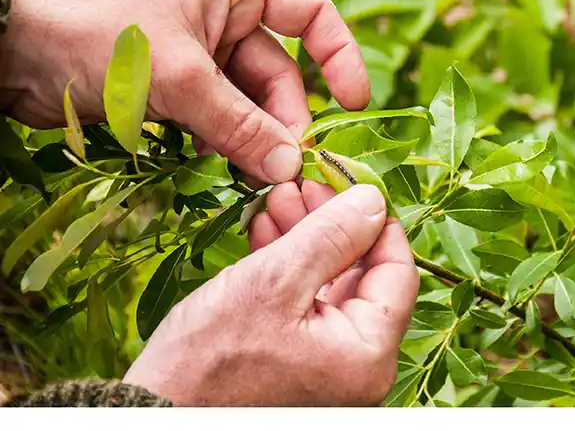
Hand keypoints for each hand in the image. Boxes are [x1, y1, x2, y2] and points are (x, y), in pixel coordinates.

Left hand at [0, 0, 369, 183]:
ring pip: (250, 105)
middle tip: (287, 167)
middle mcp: (224, 21)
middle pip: (280, 75)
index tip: (355, 101)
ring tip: (258, 175)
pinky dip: (228, 145)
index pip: (311, 14)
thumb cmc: (98, 38)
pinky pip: (222, 121)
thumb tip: (290, 165)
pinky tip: (227, 167)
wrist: (18, 54)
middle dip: (285, 120)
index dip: (339, 56)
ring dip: (257, 139)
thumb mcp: (179, 77)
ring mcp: (203, 59)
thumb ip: (238, 123)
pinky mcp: (181, 91)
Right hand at [123, 182, 418, 406]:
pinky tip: (267, 230)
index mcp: (365, 355)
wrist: (158, 409)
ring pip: (327, 281)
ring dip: (304, 237)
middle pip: (358, 273)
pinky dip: (287, 264)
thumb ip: (331, 237)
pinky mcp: (295, 356)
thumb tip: (373, 201)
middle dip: (329, 223)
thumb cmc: (211, 355)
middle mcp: (355, 364)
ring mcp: (325, 362)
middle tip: (302, 185)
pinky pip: (303, 300)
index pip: (397, 272)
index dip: (376, 222)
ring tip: (278, 199)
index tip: (349, 185)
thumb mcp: (275, 281)